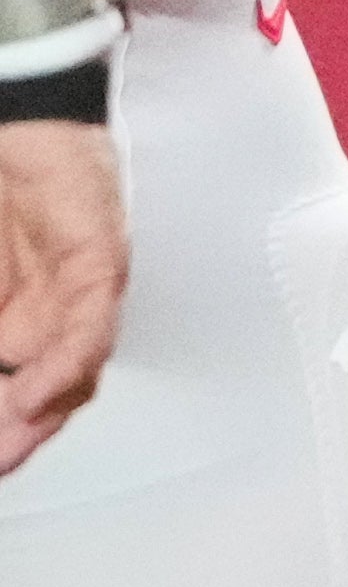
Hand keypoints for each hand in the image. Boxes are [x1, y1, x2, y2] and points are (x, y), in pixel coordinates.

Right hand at [0, 120, 121, 476]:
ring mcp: (76, 295)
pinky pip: (90, 324)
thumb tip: (2, 384)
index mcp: (10, 328)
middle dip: (15, 438)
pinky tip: (35, 394)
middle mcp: (48, 320)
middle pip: (44, 396)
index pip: (12, 394)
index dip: (3, 429)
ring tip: (9, 448)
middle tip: (0, 463)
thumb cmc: (1, 193)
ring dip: (40, 415)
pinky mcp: (100, 264)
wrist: (15, 123)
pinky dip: (65, 365)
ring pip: (70, 372)